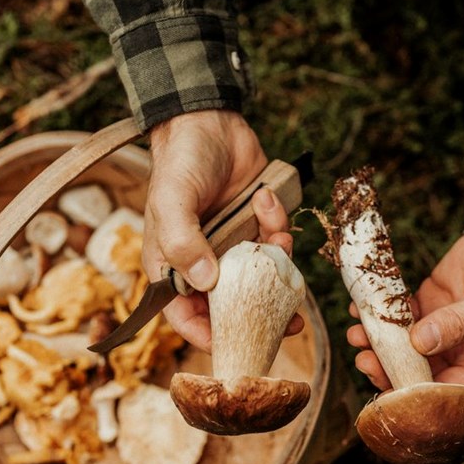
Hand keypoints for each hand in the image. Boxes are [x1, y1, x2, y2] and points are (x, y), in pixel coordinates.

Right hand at [143, 110, 298, 349]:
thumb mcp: (172, 200)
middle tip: (291, 324)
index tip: (238, 344)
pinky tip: (267, 200)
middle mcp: (203, 263)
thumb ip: (183, 242)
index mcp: (173, 266)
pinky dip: (278, 226)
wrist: (208, 120)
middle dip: (261, 314)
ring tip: (278, 241)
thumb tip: (206, 282)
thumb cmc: (179, 161)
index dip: (209, 336)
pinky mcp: (256, 228)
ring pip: (261, 277)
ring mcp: (232, 247)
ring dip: (276, 264)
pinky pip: (275, 243)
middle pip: (231, 306)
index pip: (185, 316)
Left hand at [348, 233, 463, 390]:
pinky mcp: (427, 305)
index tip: (388, 386)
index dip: (415, 393)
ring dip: (377, 343)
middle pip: (416, 373)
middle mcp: (459, 354)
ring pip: (402, 346)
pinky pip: (399, 316)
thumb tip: (421, 343)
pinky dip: (380, 314)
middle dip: (387, 368)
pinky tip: (362, 307)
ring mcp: (440, 330)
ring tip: (357, 333)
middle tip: (364, 359)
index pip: (446, 392)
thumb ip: (462, 324)